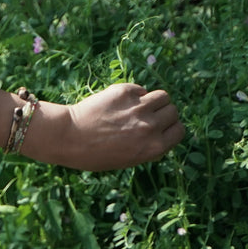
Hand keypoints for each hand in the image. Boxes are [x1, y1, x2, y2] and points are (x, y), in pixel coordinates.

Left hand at [0, 83, 183, 171]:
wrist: (69, 138)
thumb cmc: (94, 154)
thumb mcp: (127, 158)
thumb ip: (148, 144)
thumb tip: (162, 128)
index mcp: (153, 148)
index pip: (179, 131)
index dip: (170, 128)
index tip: (160, 128)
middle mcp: (150, 127)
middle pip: (172, 112)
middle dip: (162, 114)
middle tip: (146, 117)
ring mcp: (139, 108)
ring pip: (162, 96)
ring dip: (153, 101)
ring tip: (137, 107)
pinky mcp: (126, 91)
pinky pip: (141, 90)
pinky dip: (135, 94)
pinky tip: (119, 103)